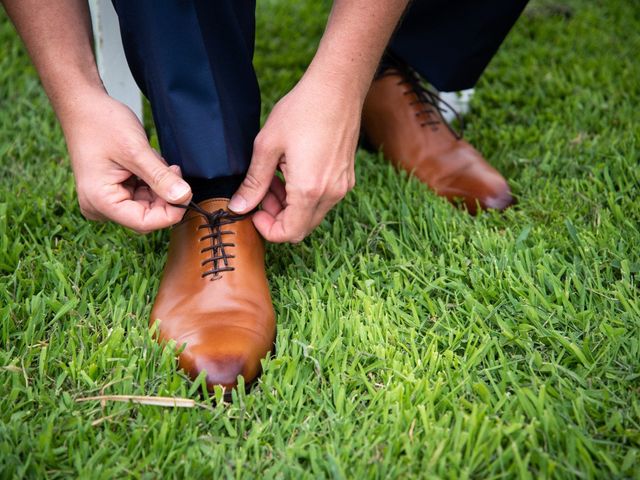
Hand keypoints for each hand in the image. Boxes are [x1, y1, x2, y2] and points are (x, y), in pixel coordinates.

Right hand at [61, 91, 191, 232]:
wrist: (83, 105)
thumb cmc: (101, 123)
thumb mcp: (136, 151)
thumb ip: (161, 177)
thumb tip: (184, 197)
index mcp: (100, 201)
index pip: (144, 223)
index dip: (170, 213)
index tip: (186, 193)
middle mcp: (100, 206)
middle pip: (146, 216)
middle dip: (164, 196)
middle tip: (172, 169)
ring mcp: (105, 200)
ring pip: (146, 206)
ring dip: (158, 187)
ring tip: (155, 161)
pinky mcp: (112, 191)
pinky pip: (140, 196)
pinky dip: (151, 182)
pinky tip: (148, 164)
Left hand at [228, 72, 359, 242]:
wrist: (337, 88)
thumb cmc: (302, 110)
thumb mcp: (267, 145)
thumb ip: (253, 182)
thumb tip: (238, 206)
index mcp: (309, 190)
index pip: (289, 233)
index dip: (267, 229)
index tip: (254, 210)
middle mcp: (330, 194)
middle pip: (301, 228)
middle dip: (276, 216)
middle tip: (261, 191)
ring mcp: (341, 186)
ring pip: (311, 214)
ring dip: (289, 205)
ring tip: (274, 177)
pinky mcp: (346, 177)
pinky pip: (323, 199)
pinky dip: (305, 195)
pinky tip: (291, 170)